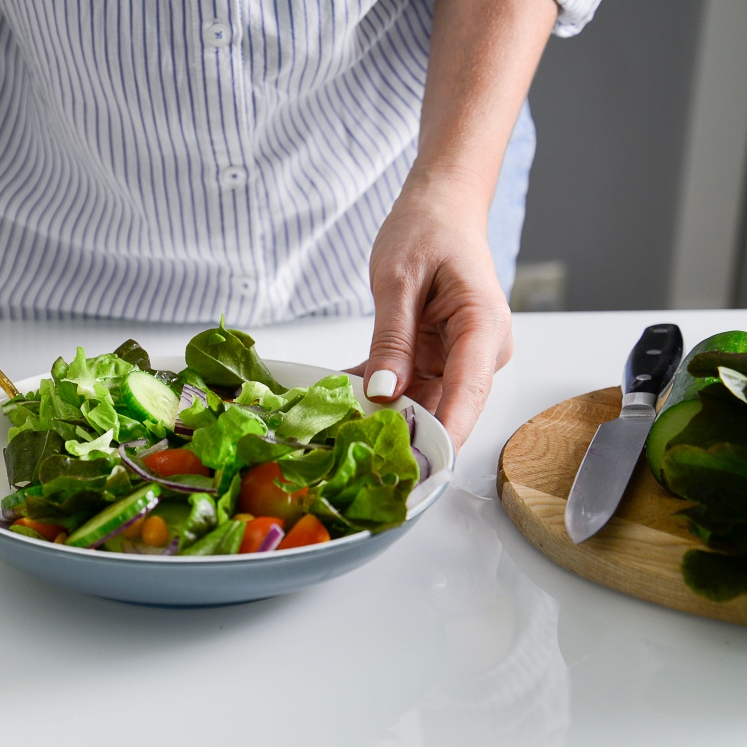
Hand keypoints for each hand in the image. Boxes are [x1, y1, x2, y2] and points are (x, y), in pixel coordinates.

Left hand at [359, 167, 513, 451]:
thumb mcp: (398, 280)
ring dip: (383, 415)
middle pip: (446, 407)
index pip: (468, 393)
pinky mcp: (440, 359)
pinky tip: (340, 398)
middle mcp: (480, 351)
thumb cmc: (428, 228)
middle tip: (352, 451)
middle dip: (402, 432)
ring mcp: (461, 358)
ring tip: (336, 425)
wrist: (440, 206)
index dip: (443, 435)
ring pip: (424, 403)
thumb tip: (384, 392)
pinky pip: (409, 387)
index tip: (418, 469)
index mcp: (482, 326)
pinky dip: (377, 392)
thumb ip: (391, 339)